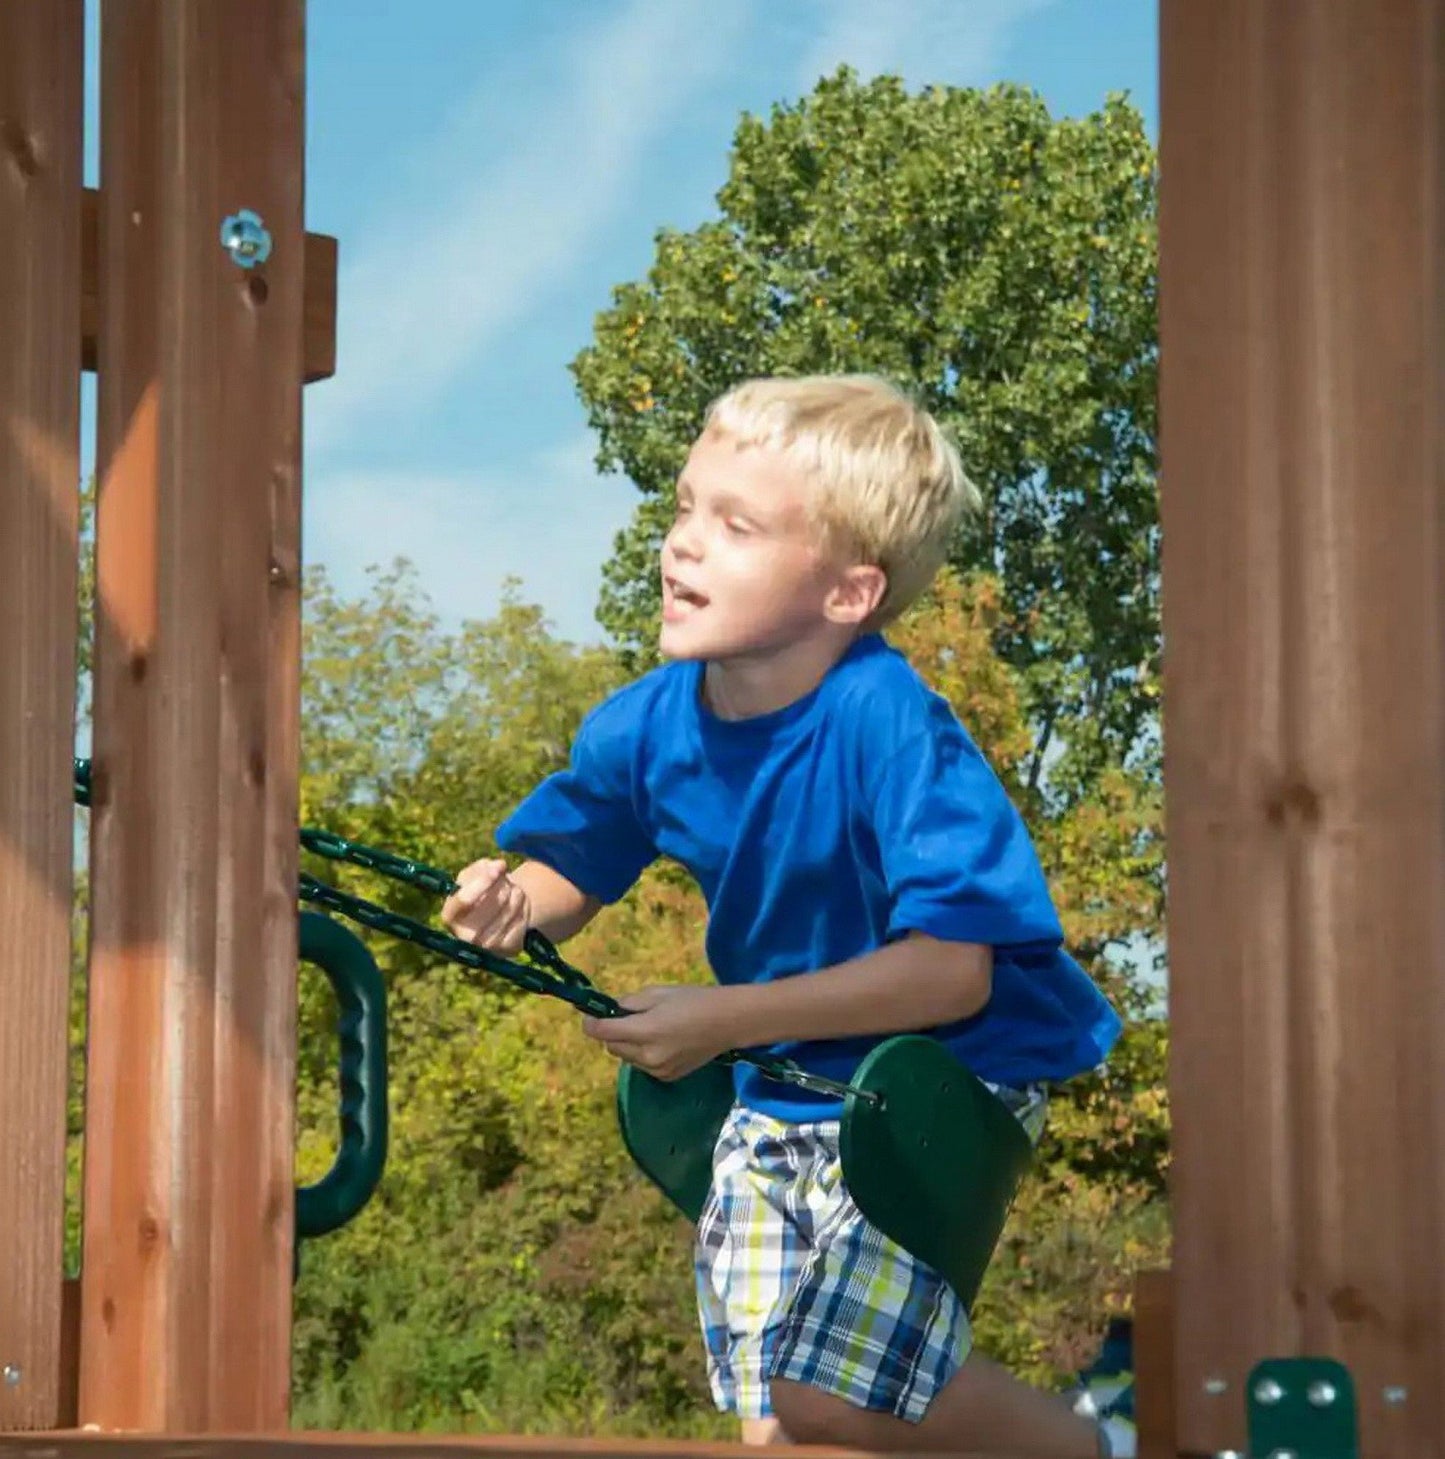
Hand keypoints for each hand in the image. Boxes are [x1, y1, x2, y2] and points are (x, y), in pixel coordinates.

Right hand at [441, 857, 530, 953]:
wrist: (500, 912)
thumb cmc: (481, 890)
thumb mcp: (474, 875)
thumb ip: (482, 868)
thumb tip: (498, 866)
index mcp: (450, 915)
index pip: (464, 900)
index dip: (482, 882)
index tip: (499, 867)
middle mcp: (464, 936)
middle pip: (490, 905)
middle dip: (503, 887)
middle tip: (507, 880)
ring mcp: (486, 947)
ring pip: (509, 912)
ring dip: (516, 895)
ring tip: (514, 890)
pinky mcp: (506, 950)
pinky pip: (521, 923)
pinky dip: (524, 909)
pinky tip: (520, 905)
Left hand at [582, 985, 733, 1081]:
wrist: (728, 1022)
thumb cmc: (694, 1000)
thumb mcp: (658, 993)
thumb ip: (629, 1003)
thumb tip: (610, 1011)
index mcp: (646, 1032)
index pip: (603, 1032)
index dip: (591, 1023)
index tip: (589, 1014)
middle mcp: (648, 1056)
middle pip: (611, 1047)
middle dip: (612, 1033)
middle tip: (625, 1017)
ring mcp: (658, 1070)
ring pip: (626, 1058)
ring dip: (627, 1044)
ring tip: (648, 1029)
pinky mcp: (667, 1078)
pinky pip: (642, 1065)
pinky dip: (642, 1054)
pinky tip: (661, 1042)